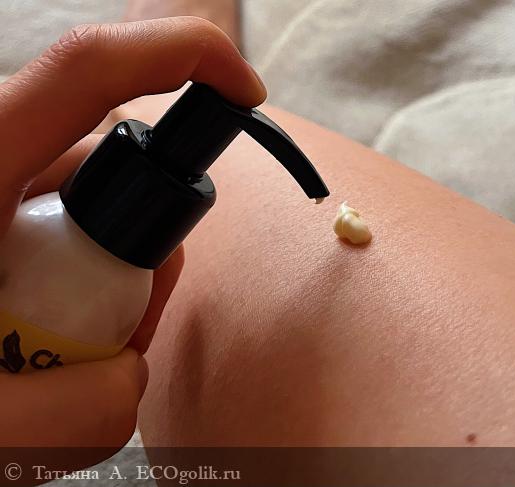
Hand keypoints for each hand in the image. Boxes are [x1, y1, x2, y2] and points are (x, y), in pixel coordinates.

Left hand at [0, 15, 264, 460]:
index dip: (183, 57)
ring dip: (117, 289)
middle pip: (108, 167)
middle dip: (150, 248)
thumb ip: (72, 414)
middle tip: (130, 335)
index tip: (246, 93)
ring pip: (95, 216)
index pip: (90, 71)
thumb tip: (127, 378)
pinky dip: (85, 300)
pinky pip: (69, 246)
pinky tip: (50, 357)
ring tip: (73, 367)